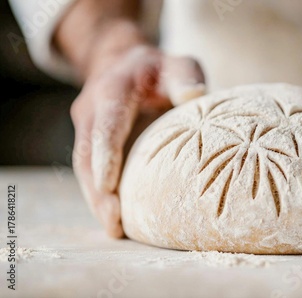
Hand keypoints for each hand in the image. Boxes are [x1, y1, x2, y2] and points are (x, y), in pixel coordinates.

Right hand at [70, 45, 204, 236]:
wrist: (124, 65)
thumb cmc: (158, 70)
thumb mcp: (176, 64)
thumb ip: (185, 76)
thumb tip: (195, 96)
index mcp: (112, 91)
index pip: (106, 124)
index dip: (106, 153)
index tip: (107, 184)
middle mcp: (92, 111)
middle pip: (88, 155)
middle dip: (97, 190)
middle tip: (114, 223)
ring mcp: (88, 129)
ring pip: (85, 168)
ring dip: (97, 200)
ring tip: (115, 229)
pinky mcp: (92, 143)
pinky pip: (92, 171)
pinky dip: (102, 195)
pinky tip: (116, 219)